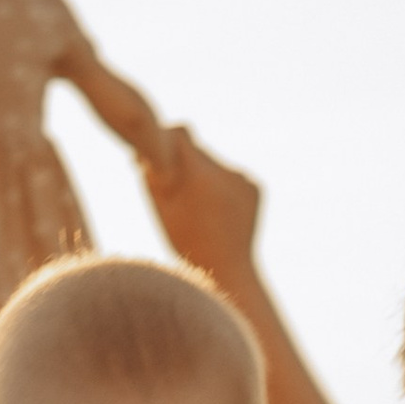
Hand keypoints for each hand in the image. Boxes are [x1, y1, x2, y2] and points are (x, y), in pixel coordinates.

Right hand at [140, 128, 260, 282]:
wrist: (227, 270)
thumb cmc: (185, 241)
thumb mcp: (160, 206)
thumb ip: (153, 172)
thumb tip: (149, 149)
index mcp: (199, 175)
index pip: (181, 133)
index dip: (165, 139)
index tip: (155, 154)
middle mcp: (225, 171)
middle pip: (197, 151)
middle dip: (184, 163)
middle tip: (173, 186)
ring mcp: (244, 178)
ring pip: (214, 164)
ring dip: (204, 176)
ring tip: (199, 208)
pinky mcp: (255, 186)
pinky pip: (232, 177)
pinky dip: (222, 187)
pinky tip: (219, 212)